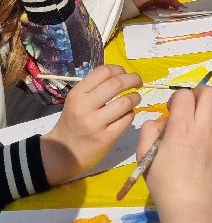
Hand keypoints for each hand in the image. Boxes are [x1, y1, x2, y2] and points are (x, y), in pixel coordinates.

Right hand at [41, 64, 141, 184]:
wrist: (63, 153)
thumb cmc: (73, 122)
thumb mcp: (77, 101)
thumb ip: (94, 88)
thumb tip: (121, 75)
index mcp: (78, 93)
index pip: (103, 71)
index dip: (119, 69)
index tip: (125, 73)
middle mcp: (85, 106)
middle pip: (116, 84)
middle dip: (133, 79)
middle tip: (138, 82)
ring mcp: (95, 123)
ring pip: (125, 102)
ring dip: (135, 97)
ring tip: (136, 98)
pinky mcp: (105, 138)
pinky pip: (126, 120)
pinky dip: (131, 114)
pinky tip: (128, 115)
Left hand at [131, 0, 181, 11]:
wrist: (125, 4)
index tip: (178, 5)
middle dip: (173, 1)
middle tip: (180, 9)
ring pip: (163, 0)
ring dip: (169, 4)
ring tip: (175, 10)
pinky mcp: (149, 2)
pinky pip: (159, 3)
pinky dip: (164, 6)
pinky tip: (166, 10)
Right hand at [138, 83, 211, 213]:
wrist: (191, 208)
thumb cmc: (163, 183)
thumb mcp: (144, 154)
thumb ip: (150, 129)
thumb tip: (164, 121)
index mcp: (182, 128)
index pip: (185, 94)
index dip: (176, 98)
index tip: (171, 111)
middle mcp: (204, 129)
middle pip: (210, 93)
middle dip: (198, 94)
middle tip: (188, 108)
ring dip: (205, 113)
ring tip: (193, 130)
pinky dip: (210, 130)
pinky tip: (200, 147)